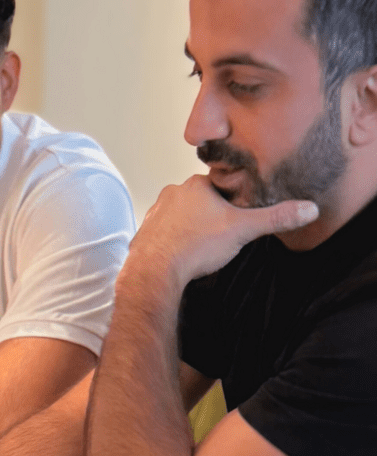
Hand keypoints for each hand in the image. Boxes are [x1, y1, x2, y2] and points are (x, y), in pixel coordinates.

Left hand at [129, 175, 317, 285]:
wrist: (155, 270)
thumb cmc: (196, 246)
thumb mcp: (243, 230)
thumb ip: (275, 218)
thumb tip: (309, 208)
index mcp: (196, 185)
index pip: (220, 185)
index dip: (233, 200)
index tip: (239, 215)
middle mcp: (172, 193)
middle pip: (200, 199)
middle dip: (211, 214)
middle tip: (222, 234)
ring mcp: (155, 212)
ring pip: (180, 215)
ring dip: (191, 226)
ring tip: (203, 246)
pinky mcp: (145, 232)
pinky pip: (163, 232)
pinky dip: (173, 240)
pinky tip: (182, 253)